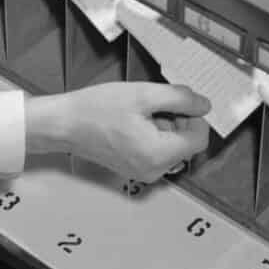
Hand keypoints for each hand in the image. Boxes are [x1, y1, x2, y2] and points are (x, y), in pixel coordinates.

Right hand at [24, 81, 210, 182]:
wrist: (63, 125)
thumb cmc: (96, 109)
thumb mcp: (142, 94)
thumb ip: (179, 98)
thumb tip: (204, 105)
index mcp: (159, 154)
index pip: (199, 138)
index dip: (194, 116)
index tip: (176, 101)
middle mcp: (155, 170)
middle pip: (186, 144)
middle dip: (177, 120)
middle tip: (153, 102)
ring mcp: (144, 173)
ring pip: (172, 147)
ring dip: (164, 126)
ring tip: (139, 111)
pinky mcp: (134, 169)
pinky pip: (157, 152)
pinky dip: (153, 135)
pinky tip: (132, 121)